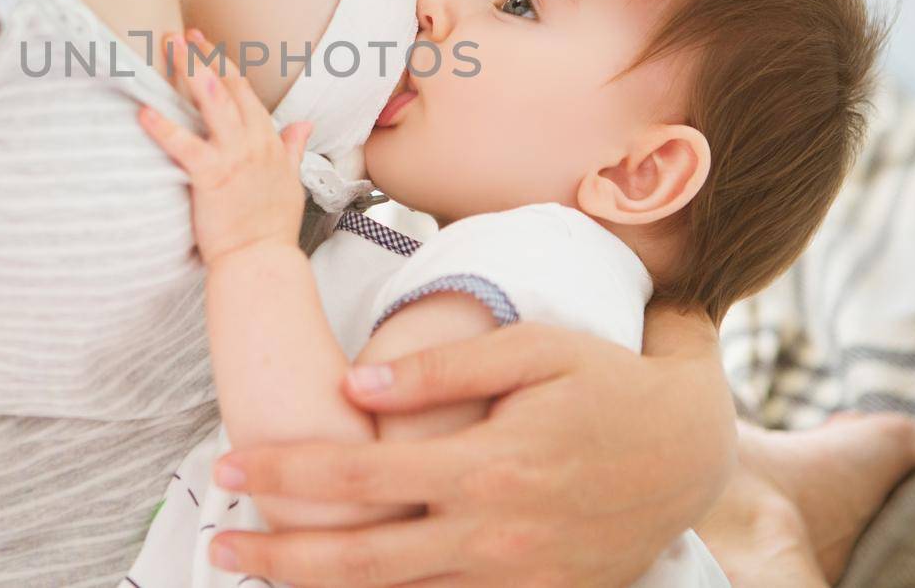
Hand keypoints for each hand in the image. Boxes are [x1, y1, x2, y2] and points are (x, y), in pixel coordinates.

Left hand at [137, 29, 313, 266]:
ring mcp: (234, 157)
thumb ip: (293, 149)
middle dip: (203, 56)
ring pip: (211, 101)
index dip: (224, 64)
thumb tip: (303, 126)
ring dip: (188, 69)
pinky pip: (184, 144)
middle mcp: (253, 142)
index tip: (206, 43)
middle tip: (181, 34)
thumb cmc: (271, 227)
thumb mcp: (291, 181)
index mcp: (269, 141)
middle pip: (226, 86)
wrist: (261, 261)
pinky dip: (163, 126)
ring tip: (169, 46)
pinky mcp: (212, 176)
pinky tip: (144, 111)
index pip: (245, 91)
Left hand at [204, 311, 736, 585]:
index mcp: (487, 468)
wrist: (695, 456)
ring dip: (323, 586)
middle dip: (281, 555)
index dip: (287, 472)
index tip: (228, 466)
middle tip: (220, 544)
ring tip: (262, 571)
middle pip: (362, 560)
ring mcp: (515, 580)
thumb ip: (443, 368)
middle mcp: (494, 537)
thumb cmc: (607, 386)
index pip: (359, 476)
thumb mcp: (536, 351)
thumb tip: (356, 384)